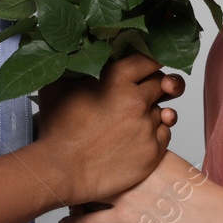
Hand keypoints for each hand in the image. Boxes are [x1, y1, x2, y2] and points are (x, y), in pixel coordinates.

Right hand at [33, 53, 186, 206]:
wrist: (60, 170)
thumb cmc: (57, 130)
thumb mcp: (59, 86)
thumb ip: (76, 67)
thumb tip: (81, 53)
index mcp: (116, 79)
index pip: (149, 59)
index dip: (150, 63)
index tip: (148, 67)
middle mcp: (136, 100)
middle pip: (162, 83)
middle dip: (154, 86)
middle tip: (142, 93)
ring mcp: (146, 126)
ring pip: (163, 109)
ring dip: (152, 112)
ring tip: (132, 121)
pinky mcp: (153, 150)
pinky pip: (165, 133)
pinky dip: (155, 132)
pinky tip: (137, 136)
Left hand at [59, 150, 213, 222]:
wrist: (209, 210)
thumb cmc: (196, 190)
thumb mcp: (172, 162)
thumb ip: (150, 157)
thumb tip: (137, 153)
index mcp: (139, 152)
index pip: (105, 150)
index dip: (88, 157)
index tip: (76, 160)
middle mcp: (129, 169)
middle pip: (91, 169)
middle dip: (74, 174)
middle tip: (61, 179)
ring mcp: (126, 192)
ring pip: (86, 194)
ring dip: (70, 201)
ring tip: (60, 203)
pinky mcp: (126, 217)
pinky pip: (92, 222)